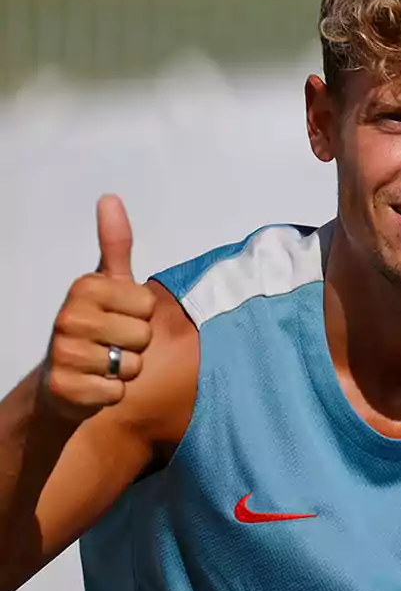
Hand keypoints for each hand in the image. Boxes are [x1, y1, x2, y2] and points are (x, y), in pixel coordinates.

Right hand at [39, 195, 156, 422]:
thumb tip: (110, 198)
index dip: (142, 316)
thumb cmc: (95, 326)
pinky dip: (112, 393)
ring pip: (132, 365)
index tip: (119, 316)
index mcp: (84, 288)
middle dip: (135, 345)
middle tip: (112, 343)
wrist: (61, 379)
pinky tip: (94, 385)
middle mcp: (68, 317)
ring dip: (125, 371)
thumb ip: (115, 244)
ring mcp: (64, 354)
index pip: (149, 305)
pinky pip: (117, 391)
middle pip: (143, 335)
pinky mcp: (66, 388)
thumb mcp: (108, 283)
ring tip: (103, 364)